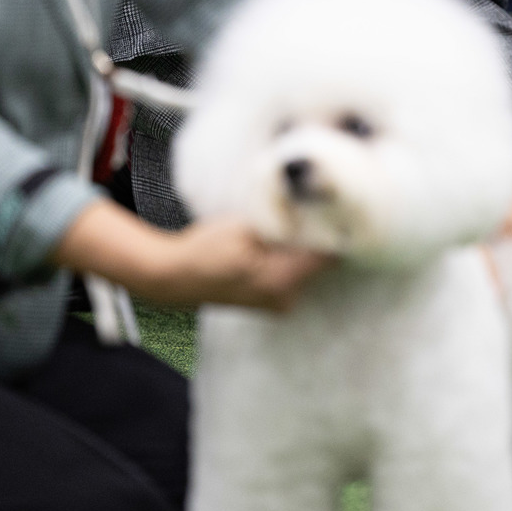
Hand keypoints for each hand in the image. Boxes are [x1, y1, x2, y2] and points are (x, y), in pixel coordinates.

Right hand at [52, 199, 331, 310]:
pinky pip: (290, 274)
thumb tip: (315, 208)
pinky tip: (273, 240)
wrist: (172, 277)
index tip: (339, 208)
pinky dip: (288, 258)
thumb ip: (282, 221)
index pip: (329, 255)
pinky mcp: (269, 301)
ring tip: (290, 220)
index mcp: (283, 280)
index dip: (336, 229)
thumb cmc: (204, 249)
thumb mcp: (245, 227)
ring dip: (301, 246)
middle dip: (317, 235)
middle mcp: (286, 298)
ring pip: (305, 267)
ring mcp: (278, 303)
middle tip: (314, 207)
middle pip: (319, 261)